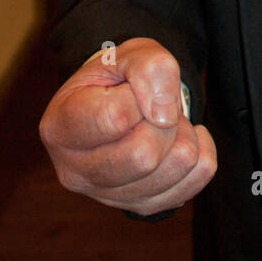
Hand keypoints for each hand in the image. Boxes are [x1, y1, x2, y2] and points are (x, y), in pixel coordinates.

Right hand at [39, 37, 216, 215]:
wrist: (121, 102)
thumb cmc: (117, 77)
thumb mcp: (129, 53)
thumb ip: (148, 67)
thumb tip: (164, 115)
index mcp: (60, 128)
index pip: (114, 117)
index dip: (138, 95)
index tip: (132, 88)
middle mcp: (76, 172)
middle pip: (144, 155)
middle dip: (164, 121)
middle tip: (156, 106)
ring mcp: (108, 196)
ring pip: (174, 168)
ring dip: (184, 134)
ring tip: (164, 122)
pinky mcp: (140, 207)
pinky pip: (194, 183)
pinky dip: (201, 152)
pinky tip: (179, 139)